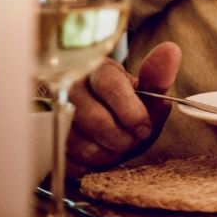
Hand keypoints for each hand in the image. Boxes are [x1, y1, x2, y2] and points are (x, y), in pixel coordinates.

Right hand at [65, 41, 182, 175]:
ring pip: (82, 144)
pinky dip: (90, 165)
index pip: (109, 85)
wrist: (96, 123)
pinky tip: (98, 153)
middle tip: (133, 141)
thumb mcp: (143, 92)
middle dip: (123, 139)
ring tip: (117, 147)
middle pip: (96, 120)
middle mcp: (68, 87)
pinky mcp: (45, 139)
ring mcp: (52, 113)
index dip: (131, 111)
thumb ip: (157, 78)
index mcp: (96, 69)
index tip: (144, 128)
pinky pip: (70, 161)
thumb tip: (171, 50)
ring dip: (108, 154)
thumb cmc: (122, 107)